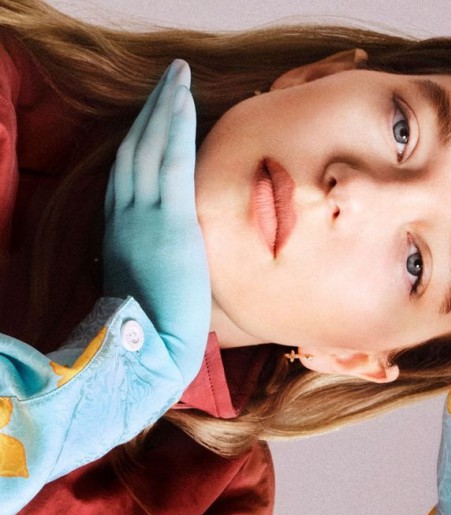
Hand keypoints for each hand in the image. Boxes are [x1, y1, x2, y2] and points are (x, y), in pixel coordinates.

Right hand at [103, 60, 210, 385]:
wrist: (155, 353)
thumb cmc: (158, 334)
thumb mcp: (152, 290)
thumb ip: (160, 266)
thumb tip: (181, 263)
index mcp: (121, 237)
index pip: (128, 179)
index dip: (138, 145)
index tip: (152, 122)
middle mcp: (125, 219)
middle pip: (134, 153)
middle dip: (149, 115)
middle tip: (166, 84)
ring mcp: (145, 217)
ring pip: (150, 148)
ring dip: (163, 109)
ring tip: (177, 79)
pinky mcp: (169, 221)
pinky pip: (171, 160)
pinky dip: (176, 126)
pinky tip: (183, 99)